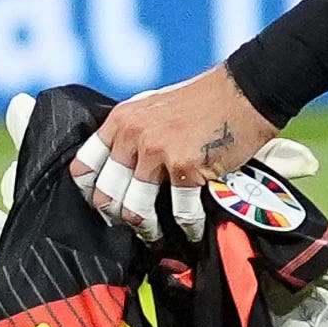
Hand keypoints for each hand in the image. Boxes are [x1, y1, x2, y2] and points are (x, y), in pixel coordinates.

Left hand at [78, 66, 273, 238]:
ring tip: (155, 235)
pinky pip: (179, 210)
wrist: (243, 91)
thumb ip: (133, 132)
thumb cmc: (203, 99)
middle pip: (107, 194)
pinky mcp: (186, 166)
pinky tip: (191, 231)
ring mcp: (158, 151)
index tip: (100, 203)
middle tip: (130, 225)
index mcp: (121, 120)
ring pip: (136, 208)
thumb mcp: (153, 105)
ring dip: (147, 229)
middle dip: (117, 216)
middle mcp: (133, 135)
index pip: (84, 165)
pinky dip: (187, 226)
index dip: (89, 190)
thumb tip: (121, 166)